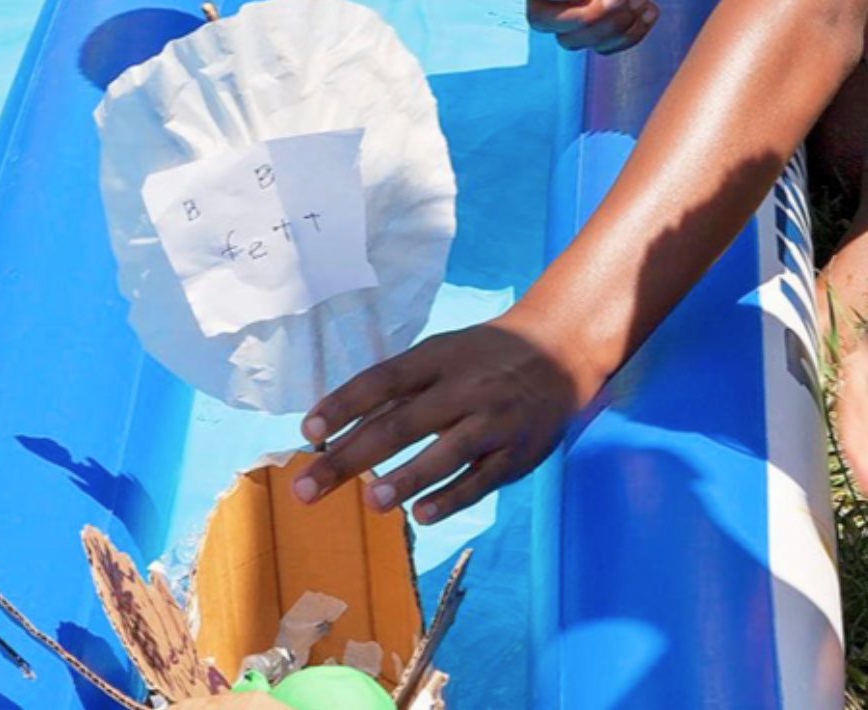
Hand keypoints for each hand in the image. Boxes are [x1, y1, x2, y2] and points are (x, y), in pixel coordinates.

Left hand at [294, 315, 598, 523]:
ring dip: (406, 479)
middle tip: (307, 489)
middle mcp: (465, 387)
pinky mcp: (518, 454)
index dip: (344, 404)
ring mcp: (494, 421)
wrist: (560, 352)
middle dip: (351, 458)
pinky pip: (481, 480)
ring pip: (446, 453)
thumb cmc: (483, 358)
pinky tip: (421, 515)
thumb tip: (336, 429)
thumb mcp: (442, 355)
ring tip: (370, 503)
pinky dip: (451, 498)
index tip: (308, 431)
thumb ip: (398, 389)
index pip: (382, 380)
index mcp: (438, 358)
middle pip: (401, 423)